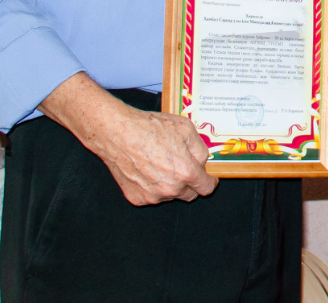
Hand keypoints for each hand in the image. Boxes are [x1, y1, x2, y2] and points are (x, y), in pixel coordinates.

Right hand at [38, 73, 215, 205]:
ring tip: (159, 164)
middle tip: (182, 167)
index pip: (206, 188)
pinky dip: (153, 187)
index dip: (210, 181)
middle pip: (189, 195)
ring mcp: (152, 196)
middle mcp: (170, 189)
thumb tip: (203, 162)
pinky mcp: (136, 198)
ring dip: (170, 185)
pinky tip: (146, 170)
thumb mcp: (186, 129)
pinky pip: (152, 196)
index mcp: (185, 172)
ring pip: (170, 195)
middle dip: (190, 183)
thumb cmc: (151, 128)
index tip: (208, 178)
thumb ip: (200, 149)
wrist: (118, 133)